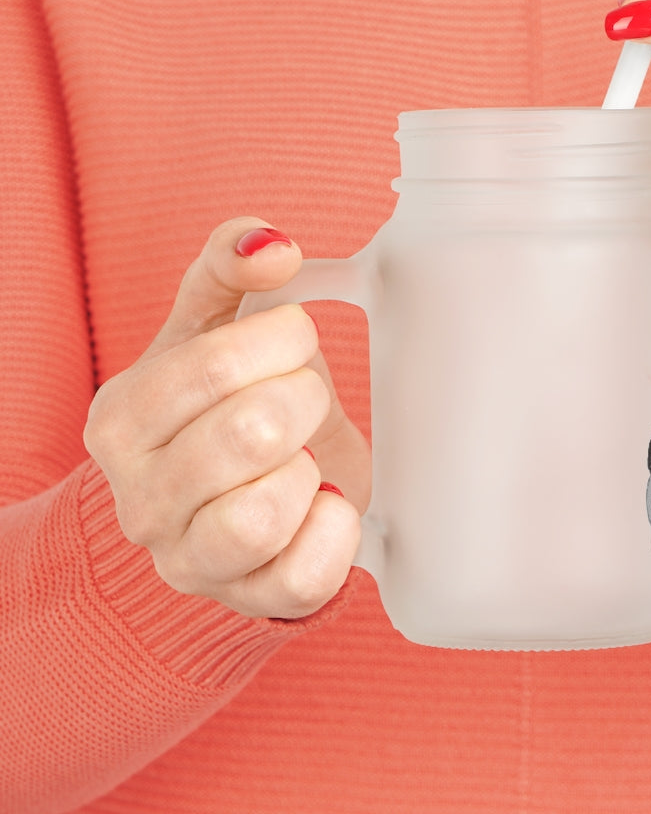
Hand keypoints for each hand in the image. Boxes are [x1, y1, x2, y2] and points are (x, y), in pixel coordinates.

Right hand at [84, 218, 369, 618]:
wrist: (230, 494)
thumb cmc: (223, 403)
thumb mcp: (212, 325)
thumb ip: (229, 266)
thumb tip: (271, 244)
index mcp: (122, 419)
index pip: (214, 366)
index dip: (282, 340)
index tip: (295, 339)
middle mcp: (140, 499)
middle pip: (251, 433)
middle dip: (304, 399)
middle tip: (304, 399)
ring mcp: (189, 560)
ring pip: (264, 514)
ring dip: (309, 469)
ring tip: (304, 456)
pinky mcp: (249, 599)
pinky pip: (304, 577)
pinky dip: (335, 530)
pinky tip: (324, 501)